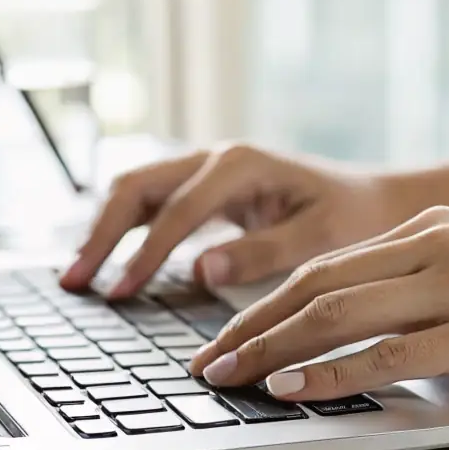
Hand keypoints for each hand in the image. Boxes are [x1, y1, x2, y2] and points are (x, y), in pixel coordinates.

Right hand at [60, 144, 415, 297]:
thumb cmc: (352, 218)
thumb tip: (201, 271)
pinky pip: (150, 203)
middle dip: (102, 235)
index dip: (145, 253)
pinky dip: (122, 230)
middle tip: (76, 283)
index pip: (178, 210)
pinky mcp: (202, 187)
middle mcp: (214, 157)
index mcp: (240, 164)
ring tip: (77, 277)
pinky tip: (105, 264)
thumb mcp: (318, 237)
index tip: (120, 292)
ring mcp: (204, 168)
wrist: (372, 200)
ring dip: (103, 230)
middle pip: (137, 187)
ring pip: (135, 191)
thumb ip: (261, 253)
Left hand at [188, 206, 448, 398]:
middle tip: (206, 363)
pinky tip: (293, 388)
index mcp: (428, 229)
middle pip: (316, 285)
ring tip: (230, 377)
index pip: (323, 266)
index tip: (223, 337)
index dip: (262, 302)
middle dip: (249, 326)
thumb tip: (340, 334)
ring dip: (273, 348)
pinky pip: (387, 353)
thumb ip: (412, 291)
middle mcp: (434, 247)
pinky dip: (331, 373)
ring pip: (339, 313)